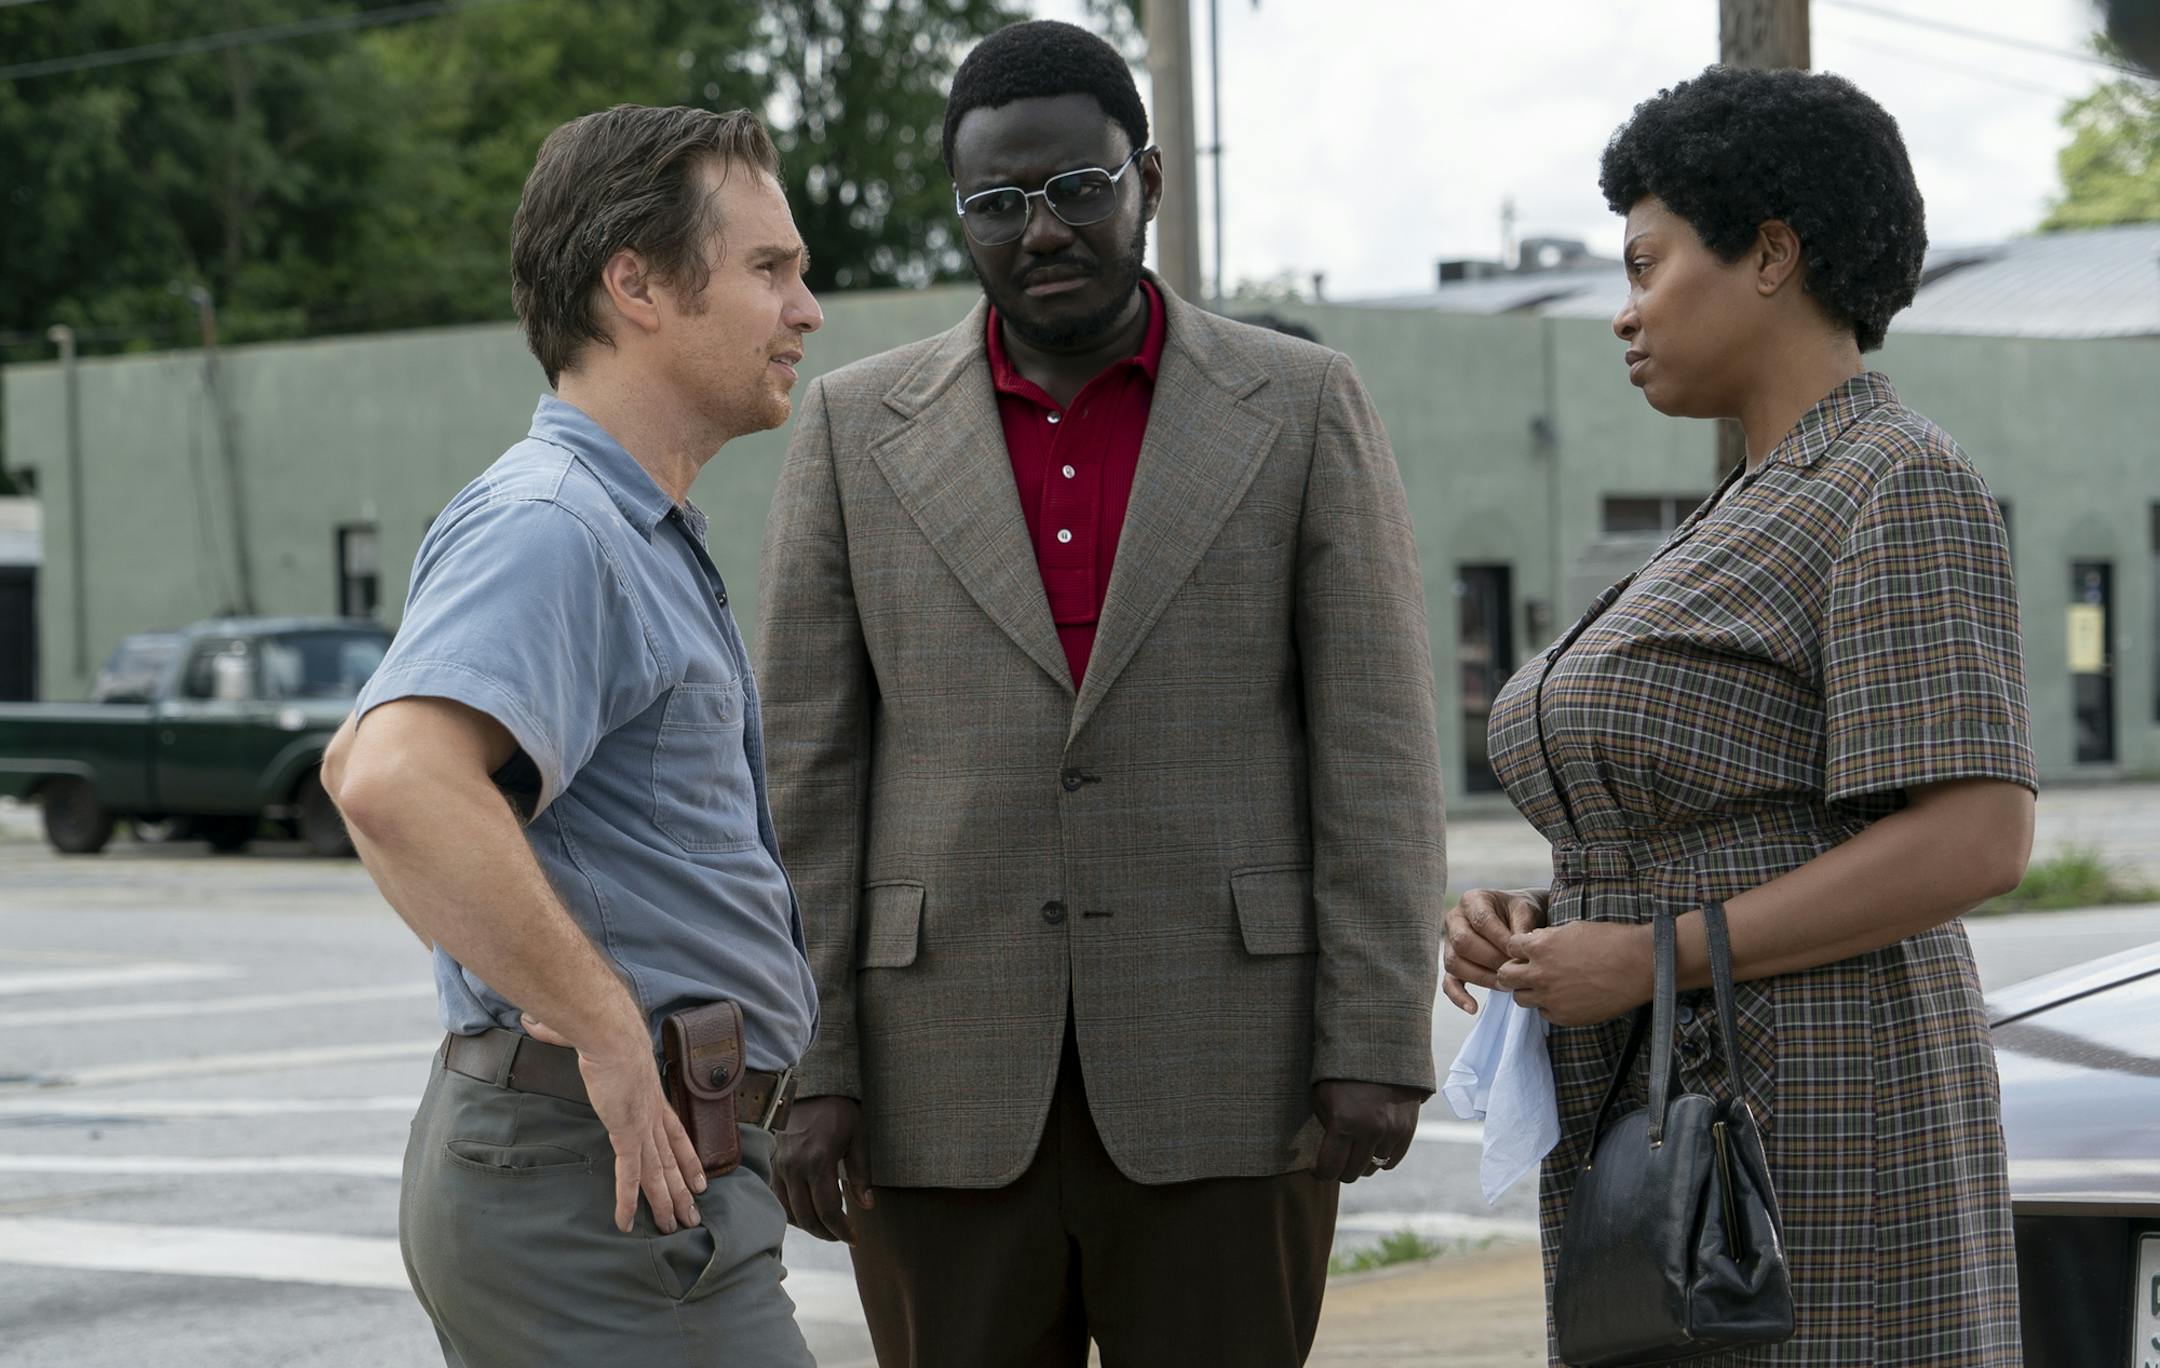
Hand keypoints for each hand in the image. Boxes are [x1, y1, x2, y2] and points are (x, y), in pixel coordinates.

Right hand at [522, 1014, 703, 1233]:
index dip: (689, 1159)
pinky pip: (628, 1176)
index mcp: (651, 1095)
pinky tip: (626, 1224)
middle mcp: (652, 1115)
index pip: (676, 1134)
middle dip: (683, 1190)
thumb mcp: (588, 1036)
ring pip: (656, 1174)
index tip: (701, 1178)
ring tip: (675, 1227)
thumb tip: (533, 1019)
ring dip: (665, 1203)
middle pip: (671, 1160)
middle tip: (693, 1215)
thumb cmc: (602, 1028)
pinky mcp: (625, 1134)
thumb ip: (562, 1032)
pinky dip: (628, 1201)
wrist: (611, 1031)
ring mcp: (641, 1127)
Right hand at [772, 1095, 873, 1242]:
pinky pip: (779, 1200)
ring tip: (829, 1228)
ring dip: (810, 1226)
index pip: (829, 1211)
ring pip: (790, 1213)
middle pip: (808, 1218)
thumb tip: (866, 1206)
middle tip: (844, 1236)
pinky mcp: (773, 1165)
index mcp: (818, 1161)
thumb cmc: (839, 1112)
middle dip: (828, 1234)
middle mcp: (794, 1167)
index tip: (855, 1238)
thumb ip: (861, 1174)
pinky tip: (809, 1213)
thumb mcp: (858, 1137)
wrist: (811, 1089)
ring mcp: (780, 1167)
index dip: (842, 1231)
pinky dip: (794, 1213)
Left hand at [1310, 1080, 1422, 1183]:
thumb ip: (1326, 1128)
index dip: (1320, 1172)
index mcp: (1343, 1122)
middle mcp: (1369, 1130)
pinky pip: (1392, 1160)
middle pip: (1351, 1173)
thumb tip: (1326, 1155)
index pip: (1329, 1168)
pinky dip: (1380, 1159)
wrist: (1379, 1051)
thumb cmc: (1342, 1074)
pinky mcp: (1407, 1129)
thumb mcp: (1322, 1097)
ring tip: (1353, 1150)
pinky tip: (1370, 1148)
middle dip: (1339, 1169)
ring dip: (1361, 1163)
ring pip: (1373, 1168)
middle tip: (1335, 1159)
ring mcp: (1391, 1131)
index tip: (1316, 1169)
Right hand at [1442, 888, 1549, 1013]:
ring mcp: (1450, 942)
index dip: (1501, 939)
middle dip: (1491, 960)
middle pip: (1463, 943)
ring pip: (1454, 963)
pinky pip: (1448, 982)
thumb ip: (1523, 928)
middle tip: (1515, 971)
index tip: (1521, 953)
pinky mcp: (1453, 963)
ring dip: (1481, 978)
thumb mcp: (1527, 911)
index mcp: (1472, 900)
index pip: (1481, 921)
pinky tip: (1473, 1008)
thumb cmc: (1524, 913)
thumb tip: (1517, 955)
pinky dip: (1458, 996)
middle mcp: (1455, 918)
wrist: (1522, 919)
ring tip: (1506, 985)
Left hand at [1494, 921, 1653, 1026]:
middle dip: (1512, 972)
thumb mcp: (1572, 929)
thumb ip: (1547, 938)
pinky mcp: (1565, 1017)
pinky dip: (1549, 1006)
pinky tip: (1565, 997)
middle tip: (1524, 971)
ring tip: (1545, 985)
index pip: (1509, 948)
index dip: (1518, 948)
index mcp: (1540, 947)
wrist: (1641, 965)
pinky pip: (1544, 1014)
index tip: (1527, 950)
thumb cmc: (1611, 941)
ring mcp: (1551, 998)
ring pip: (1520, 999)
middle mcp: (1540, 974)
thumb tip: (1533, 943)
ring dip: (1528, 990)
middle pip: (1505, 976)